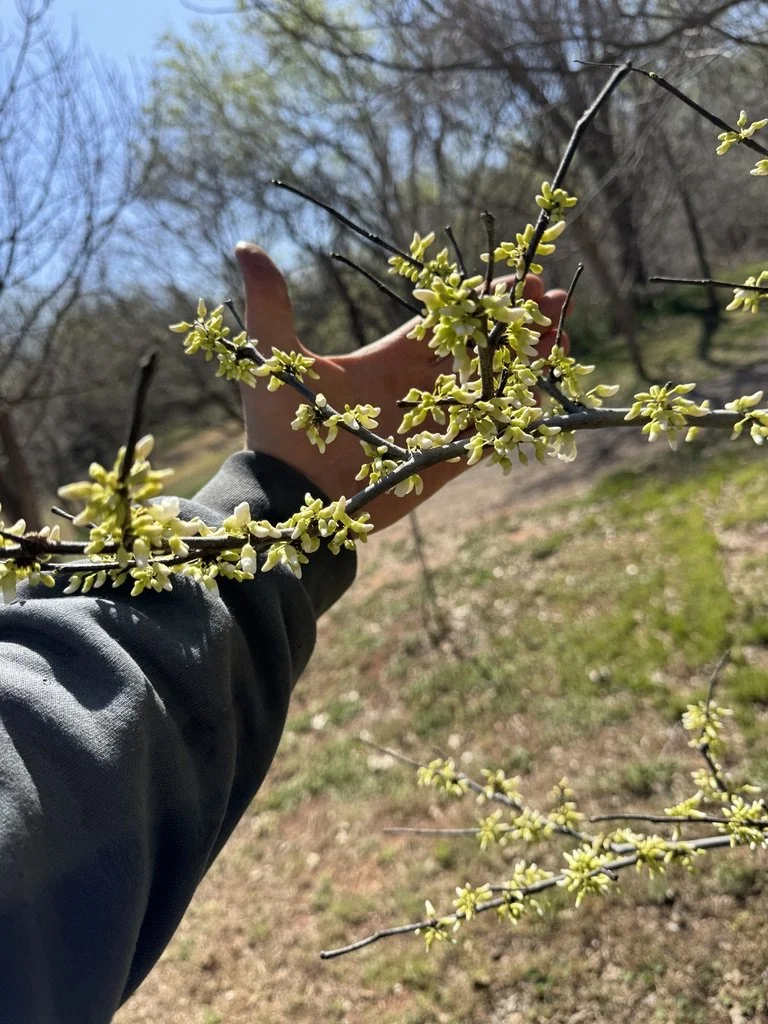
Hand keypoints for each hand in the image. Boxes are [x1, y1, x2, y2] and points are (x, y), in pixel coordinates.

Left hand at [235, 242, 568, 530]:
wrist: (290, 498)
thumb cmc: (282, 430)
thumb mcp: (276, 357)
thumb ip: (272, 304)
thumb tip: (246, 246)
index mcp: (389, 359)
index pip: (446, 321)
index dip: (481, 300)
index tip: (519, 276)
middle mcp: (418, 388)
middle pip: (478, 350)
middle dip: (518, 325)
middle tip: (556, 301)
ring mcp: (434, 425)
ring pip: (492, 387)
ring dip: (526, 363)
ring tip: (562, 336)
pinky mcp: (444, 461)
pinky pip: (489, 434)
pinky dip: (516, 415)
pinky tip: (545, 393)